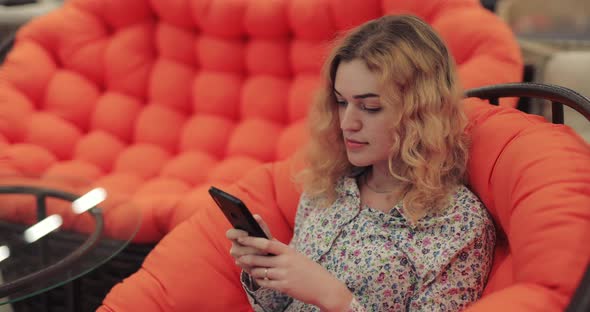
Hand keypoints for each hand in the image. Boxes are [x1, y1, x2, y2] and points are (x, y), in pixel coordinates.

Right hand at [226, 214, 272, 272]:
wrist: (270, 255)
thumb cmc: (265, 240)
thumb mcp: (263, 232)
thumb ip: (260, 225)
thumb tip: (256, 217)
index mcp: (236, 237)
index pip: (229, 234)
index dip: (236, 234)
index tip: (247, 233)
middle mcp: (235, 248)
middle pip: (235, 250)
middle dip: (249, 248)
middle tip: (260, 246)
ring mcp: (238, 259)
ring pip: (241, 259)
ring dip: (254, 256)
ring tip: (265, 252)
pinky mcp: (245, 268)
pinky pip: (247, 267)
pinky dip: (256, 264)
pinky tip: (263, 261)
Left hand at [236, 235, 352, 311]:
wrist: (325, 287)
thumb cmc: (310, 270)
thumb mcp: (297, 255)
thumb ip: (281, 249)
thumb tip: (264, 241)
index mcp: (289, 251)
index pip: (266, 243)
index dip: (252, 240)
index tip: (241, 237)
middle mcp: (285, 262)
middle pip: (259, 258)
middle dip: (245, 256)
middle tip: (236, 255)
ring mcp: (284, 275)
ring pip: (259, 271)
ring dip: (251, 269)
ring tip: (246, 266)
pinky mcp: (284, 287)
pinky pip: (265, 283)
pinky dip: (259, 280)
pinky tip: (258, 277)